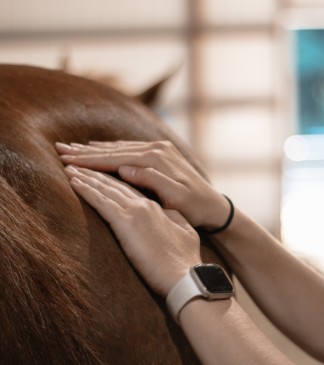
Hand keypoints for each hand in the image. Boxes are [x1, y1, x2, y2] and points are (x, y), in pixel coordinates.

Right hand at [56, 140, 229, 228]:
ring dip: (96, 149)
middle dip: (86, 151)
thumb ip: (153, 181)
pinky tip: (100, 149)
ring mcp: (159, 150)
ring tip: (74, 148)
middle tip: (60, 149)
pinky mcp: (160, 154)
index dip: (90, 160)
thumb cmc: (195, 206)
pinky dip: (112, 150)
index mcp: (157, 160)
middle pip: (115, 150)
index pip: (116, 158)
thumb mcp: (177, 198)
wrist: (214, 205)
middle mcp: (157, 149)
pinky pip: (130, 150)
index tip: (67, 160)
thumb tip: (125, 169)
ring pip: (120, 148)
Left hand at [64, 165, 200, 296]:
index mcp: (157, 207)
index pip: (130, 188)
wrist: (185, 274)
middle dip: (96, 173)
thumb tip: (164, 214)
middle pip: (115, 184)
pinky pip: (101, 203)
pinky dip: (87, 191)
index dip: (113, 179)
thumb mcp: (183, 231)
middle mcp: (144, 205)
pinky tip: (74, 183)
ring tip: (70, 168)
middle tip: (78, 163)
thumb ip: (171, 218)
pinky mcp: (126, 224)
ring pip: (106, 190)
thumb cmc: (185, 258)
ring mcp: (135, 212)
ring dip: (86, 178)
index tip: (99, 172)